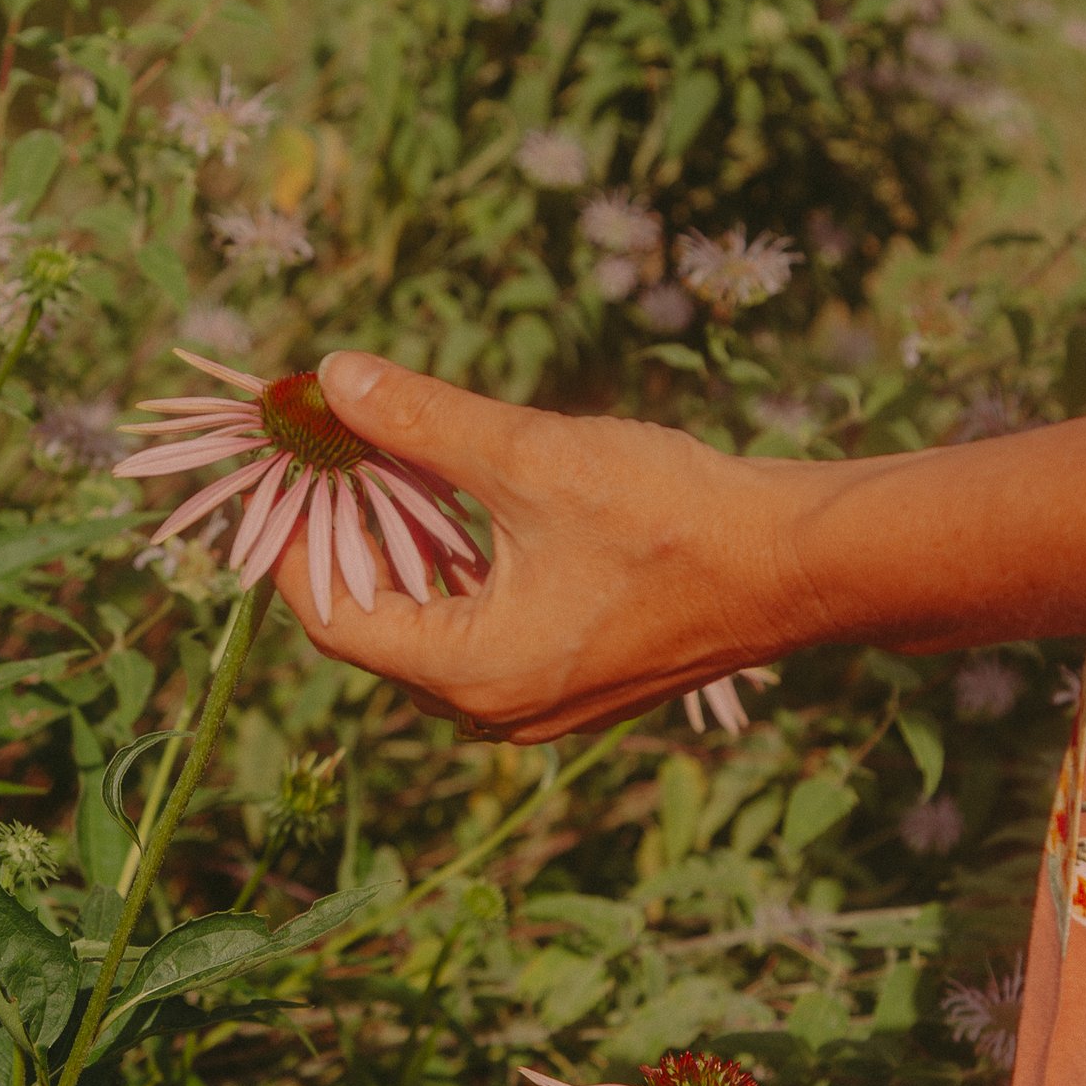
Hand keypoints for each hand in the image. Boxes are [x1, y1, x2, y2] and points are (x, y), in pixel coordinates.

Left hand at [271, 352, 829, 742]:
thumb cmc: (671, 516)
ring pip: (433, 624)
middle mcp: (493, 707)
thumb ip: (420, 421)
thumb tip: (330, 378)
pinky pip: (485, 628)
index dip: (297, 543)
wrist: (800, 562)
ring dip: (407, 549)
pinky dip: (460, 568)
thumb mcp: (529, 457)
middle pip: (378, 626)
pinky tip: (458, 500)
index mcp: (468, 673)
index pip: (335, 618)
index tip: (286, 469)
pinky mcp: (575, 676)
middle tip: (329, 457)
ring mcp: (537, 699)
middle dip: (350, 540)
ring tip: (384, 465)